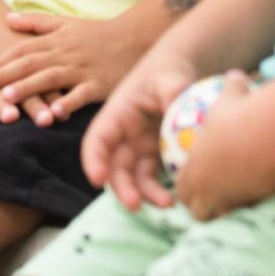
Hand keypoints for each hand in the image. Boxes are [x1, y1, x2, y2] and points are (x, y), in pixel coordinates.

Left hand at [0, 9, 151, 126]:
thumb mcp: (66, 23)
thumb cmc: (98, 33)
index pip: (24, 49)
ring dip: (29, 87)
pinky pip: (81, 95)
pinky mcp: (98, 85)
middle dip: (7, 75)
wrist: (135, 38)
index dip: (3, 61)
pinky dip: (68, 103)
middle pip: (32, 64)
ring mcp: (81, 70)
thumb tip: (7, 18)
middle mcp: (66, 54)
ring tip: (8, 97)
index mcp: (57, 41)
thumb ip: (37, 22)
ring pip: (51, 78)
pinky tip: (54, 113)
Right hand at [78, 46, 198, 210]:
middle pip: (114, 166)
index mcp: (118, 114)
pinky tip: (175, 196)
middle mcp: (124, 134)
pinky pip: (152, 176)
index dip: (94, 160)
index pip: (97, 139)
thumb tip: (180, 116)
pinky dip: (160, 189)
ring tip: (167, 204)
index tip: (97, 179)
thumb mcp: (170, 77)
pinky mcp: (154, 154)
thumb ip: (173, 93)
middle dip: (121, 187)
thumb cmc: (169, 70)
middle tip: (135, 205)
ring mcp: (139, 146)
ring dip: (144, 193)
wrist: (180, 71)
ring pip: (134, 176)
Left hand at [175, 75, 274, 221]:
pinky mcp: (250, 205)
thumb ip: (231, 87)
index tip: (196, 182)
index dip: (188, 186)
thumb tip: (237, 75)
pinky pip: (247, 210)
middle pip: (197, 208)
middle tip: (211, 199)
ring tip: (234, 205)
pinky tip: (261, 197)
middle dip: (202, 205)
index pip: (184, 187)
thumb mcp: (231, 96)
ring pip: (220, 216)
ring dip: (225, 210)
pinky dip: (251, 205)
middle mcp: (207, 191)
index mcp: (194, 169)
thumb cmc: (242, 116)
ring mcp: (227, 201)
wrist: (266, 136)